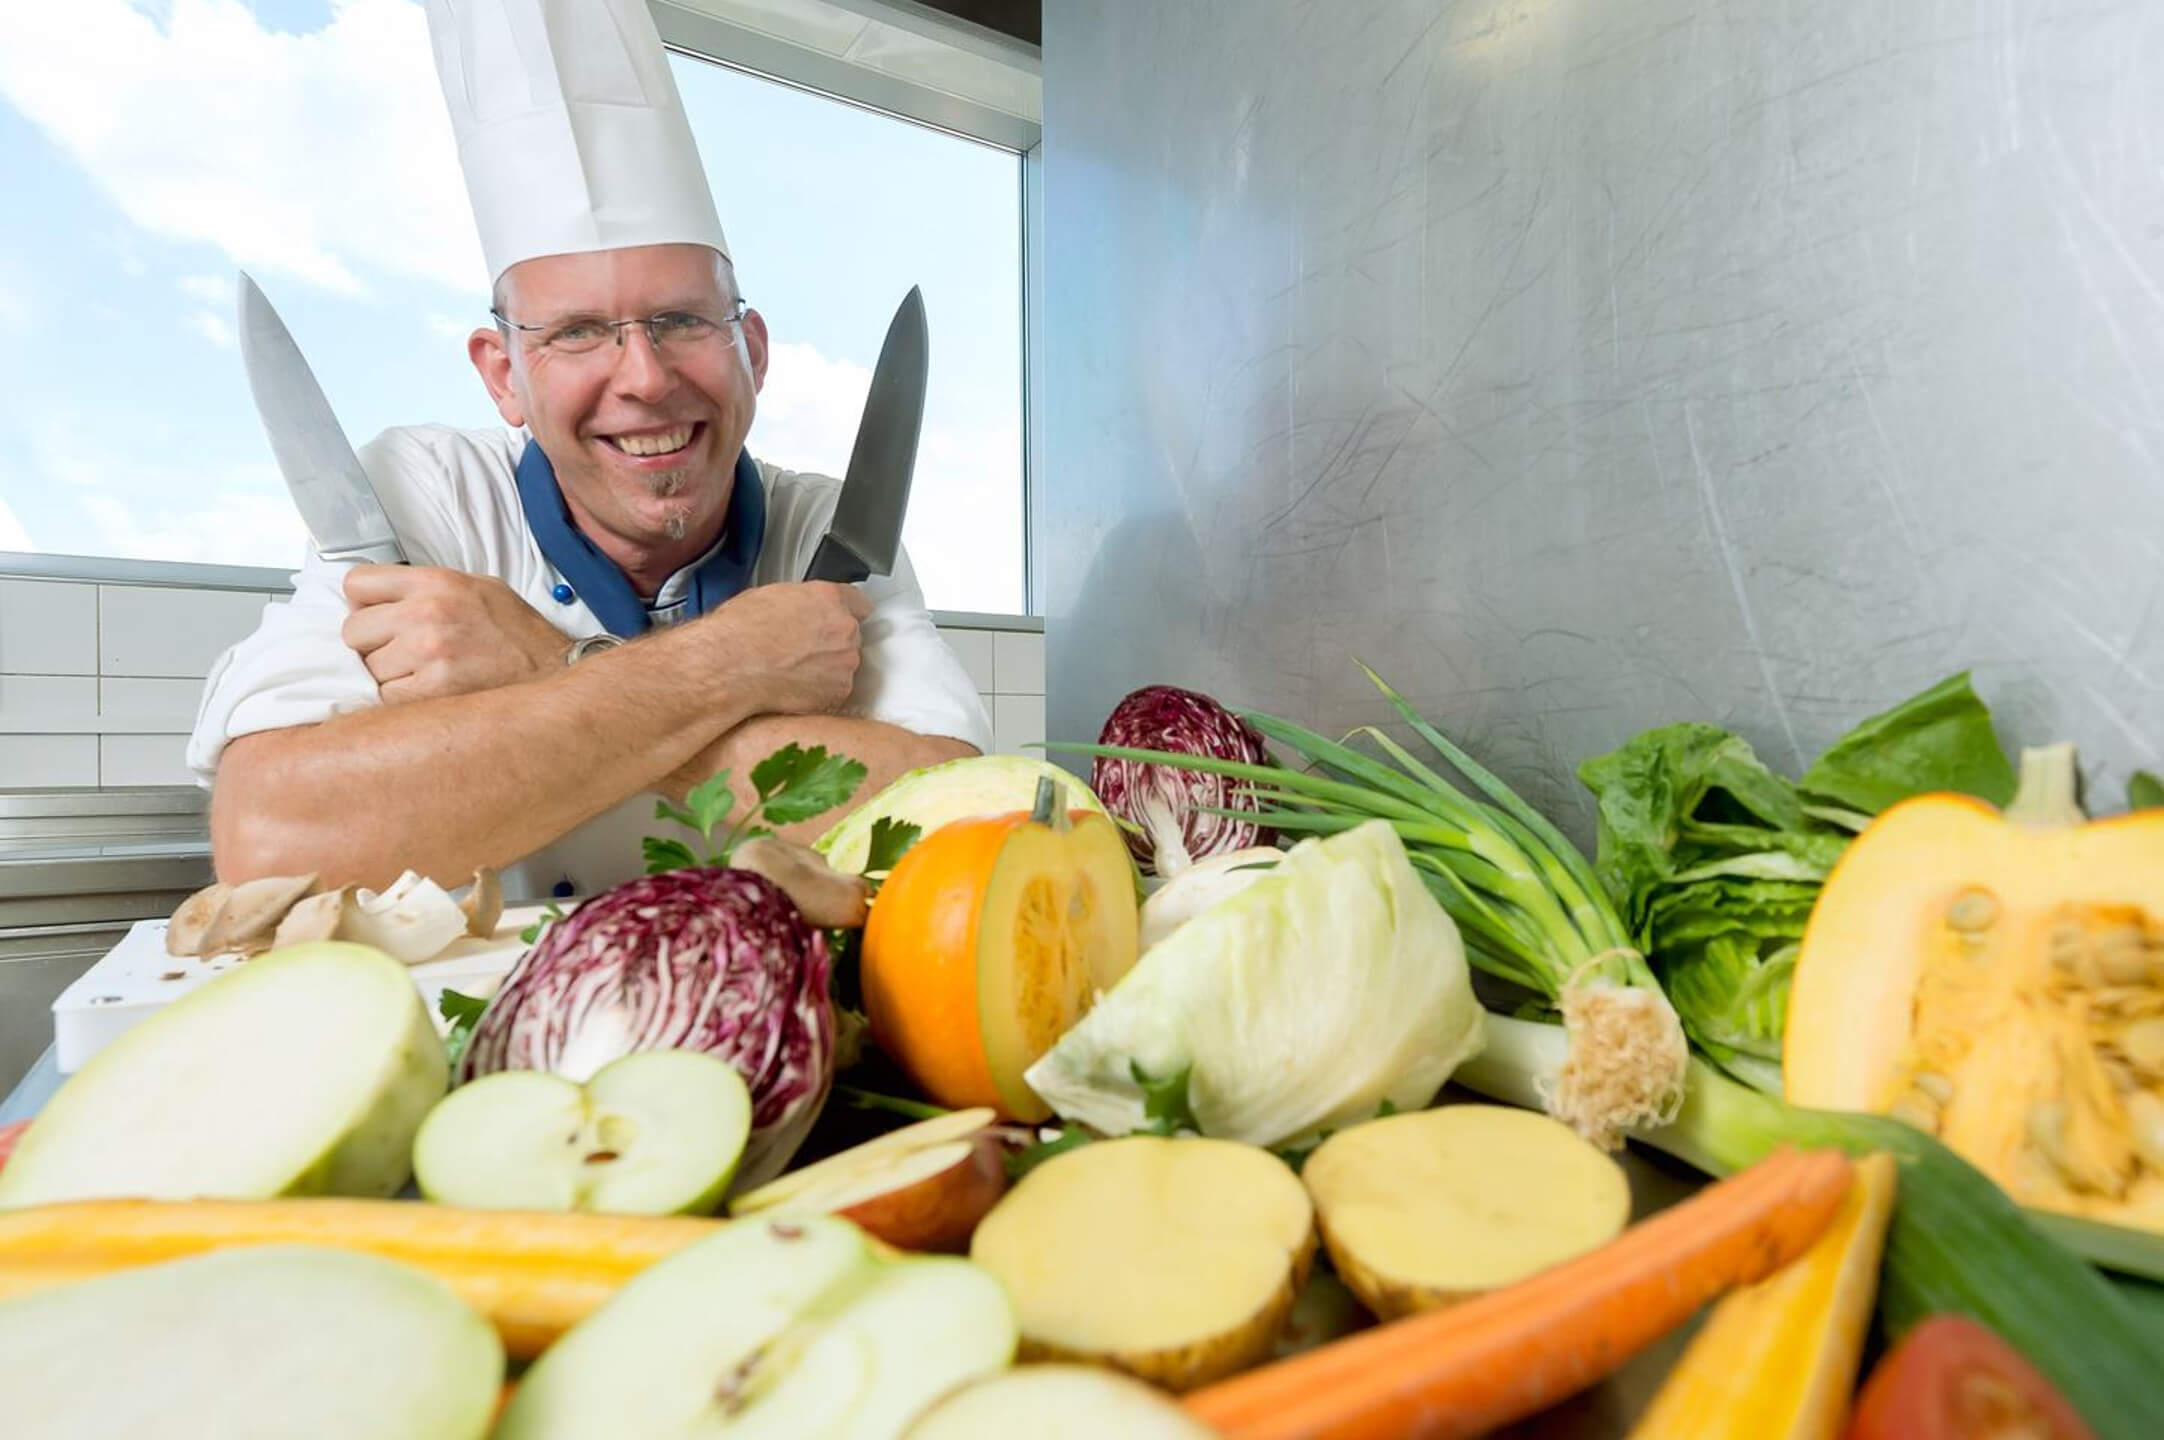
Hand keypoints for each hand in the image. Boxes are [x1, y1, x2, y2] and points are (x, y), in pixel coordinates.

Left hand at [341, 565, 570, 703]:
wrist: (555, 672)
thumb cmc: (518, 635)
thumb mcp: (479, 588)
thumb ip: (429, 588)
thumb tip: (386, 597)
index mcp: (435, 582)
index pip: (357, 584)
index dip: (364, 604)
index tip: (378, 616)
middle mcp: (426, 613)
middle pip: (353, 631)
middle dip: (372, 644)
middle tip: (401, 652)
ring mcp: (427, 653)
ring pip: (367, 669)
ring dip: (388, 676)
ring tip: (422, 674)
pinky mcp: (431, 691)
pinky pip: (385, 696)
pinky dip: (400, 699)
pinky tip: (427, 692)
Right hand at [697, 581, 871, 715]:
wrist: (731, 666)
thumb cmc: (740, 632)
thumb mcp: (769, 597)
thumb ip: (799, 602)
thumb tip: (797, 610)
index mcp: (829, 599)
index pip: (859, 603)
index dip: (846, 613)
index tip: (838, 620)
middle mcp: (844, 628)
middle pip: (850, 636)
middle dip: (831, 643)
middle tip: (801, 650)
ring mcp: (844, 662)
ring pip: (843, 664)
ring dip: (827, 668)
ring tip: (793, 671)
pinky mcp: (838, 691)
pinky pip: (835, 690)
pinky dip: (820, 691)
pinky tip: (794, 687)